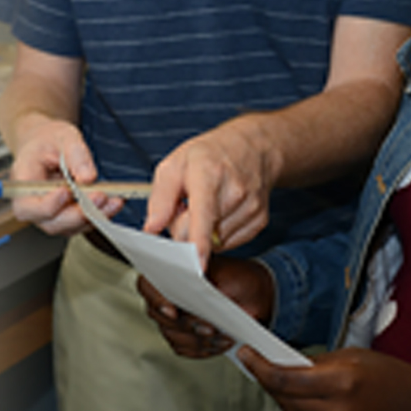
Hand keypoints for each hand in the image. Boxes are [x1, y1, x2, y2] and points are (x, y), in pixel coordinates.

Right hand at [5, 117, 120, 235]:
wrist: (47, 145)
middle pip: (50, 223)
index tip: (67, 192)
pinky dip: (98, 216)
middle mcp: (32, 203)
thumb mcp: (63, 136)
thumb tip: (88, 178)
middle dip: (78, 214)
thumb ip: (76, 154)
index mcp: (23, 181)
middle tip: (100, 197)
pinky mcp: (64, 217)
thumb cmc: (48, 141)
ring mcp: (48, 214)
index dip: (48, 204)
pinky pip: (80, 224)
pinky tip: (112, 203)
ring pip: (68, 227)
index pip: (28, 206)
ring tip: (113, 201)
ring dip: (92, 217)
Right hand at [139, 255, 271, 358]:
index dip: (156, 299)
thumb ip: (209, 278)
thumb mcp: (229, 274)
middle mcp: (167, 295)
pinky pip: (183, 348)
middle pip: (159, 316)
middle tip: (211, 328)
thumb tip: (198, 277)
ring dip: (199, 339)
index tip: (173, 311)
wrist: (254, 296)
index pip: (147, 284)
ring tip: (223, 336)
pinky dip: (202, 349)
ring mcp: (172, 318)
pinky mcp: (182, 335)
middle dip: (187, 325)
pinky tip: (220, 343)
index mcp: (172, 271)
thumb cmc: (241, 279)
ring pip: (172, 335)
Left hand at [145, 116, 275, 264]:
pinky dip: (218, 234)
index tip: (198, 263)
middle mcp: (235, 192)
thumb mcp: (174, 164)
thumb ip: (159, 199)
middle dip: (184, 227)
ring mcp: (251, 208)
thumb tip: (151, 229)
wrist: (252, 147)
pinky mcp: (259, 221)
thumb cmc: (209, 155)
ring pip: (215, 242)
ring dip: (202, 232)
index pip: (204, 214)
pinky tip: (219, 212)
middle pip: (201, 233)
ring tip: (205, 205)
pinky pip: (229, 243)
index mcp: (209, 175)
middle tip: (185, 206)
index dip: (199, 241)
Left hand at [237, 346, 410, 410]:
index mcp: (340, 384)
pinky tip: (309, 400)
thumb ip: (315, 361)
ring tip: (292, 380)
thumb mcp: (353, 357)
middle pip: (281, 397)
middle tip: (263, 362)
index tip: (246, 354)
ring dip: (283, 396)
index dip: (258, 366)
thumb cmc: (393, 381)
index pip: (282, 378)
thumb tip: (283, 362)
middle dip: (268, 378)